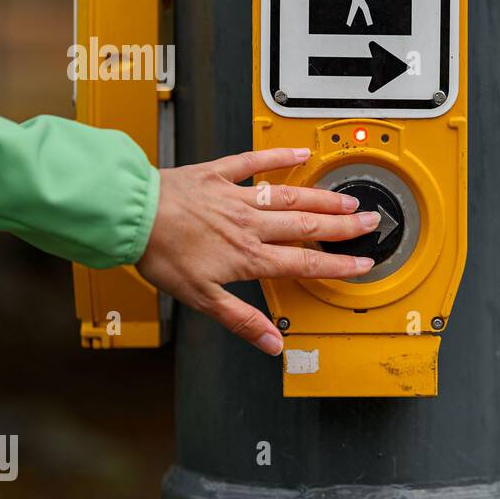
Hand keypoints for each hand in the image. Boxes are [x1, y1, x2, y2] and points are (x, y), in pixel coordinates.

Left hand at [136, 147, 378, 354]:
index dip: (337, 265)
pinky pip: (253, 162)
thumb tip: (272, 343)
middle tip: (370, 221)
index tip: (362, 264)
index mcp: (248, 256)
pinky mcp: (217, 175)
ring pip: (289, 197)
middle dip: (343, 226)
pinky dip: (278, 157)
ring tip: (347, 197)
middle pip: (307, 225)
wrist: (129, 215)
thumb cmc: (160, 254)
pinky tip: (300, 154)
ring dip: (322, 197)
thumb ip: (242, 320)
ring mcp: (236, 196)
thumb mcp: (201, 299)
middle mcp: (249, 224)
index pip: (304, 262)